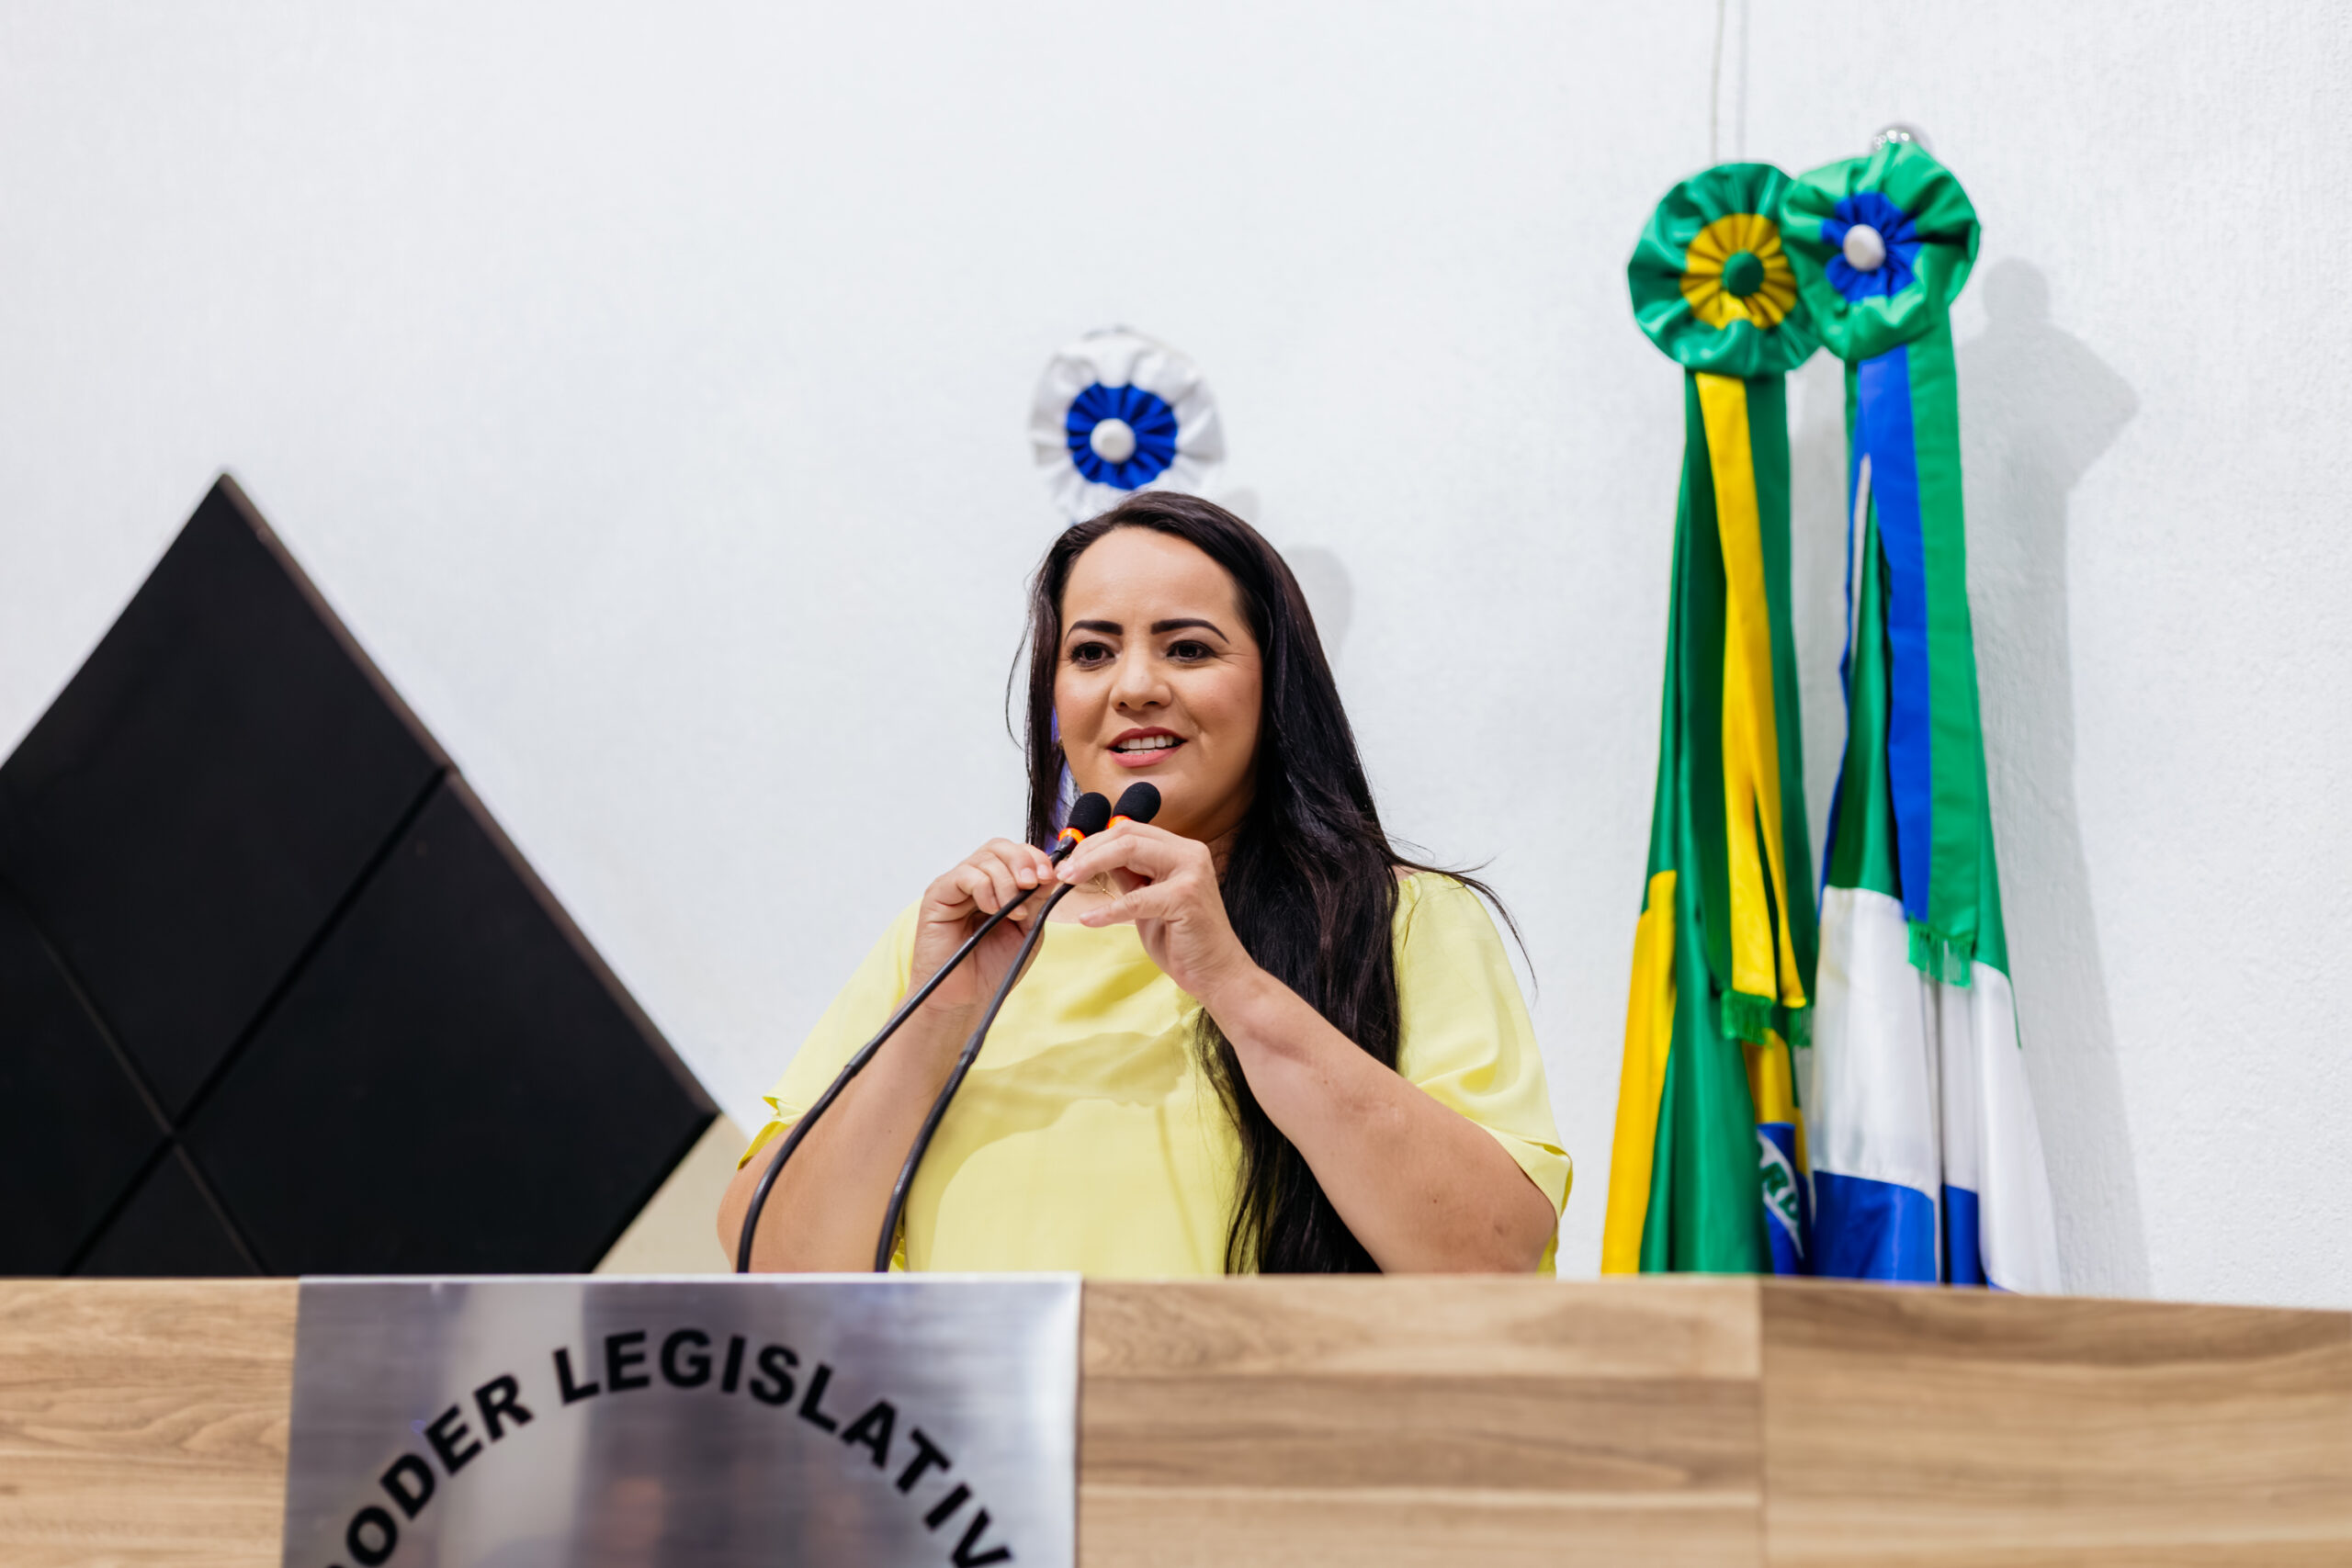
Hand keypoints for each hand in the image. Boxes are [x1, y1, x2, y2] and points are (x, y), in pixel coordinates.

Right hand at [910, 839, 1057, 1013]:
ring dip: (1007, 882)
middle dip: (1022, 861)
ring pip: (984, 859)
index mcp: (996, 886)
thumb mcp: (1027, 930)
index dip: (1035, 858)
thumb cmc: (993, 969)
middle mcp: (974, 882)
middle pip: (998, 847)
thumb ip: (1037, 900)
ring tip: (1013, 913)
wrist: (967, 1000)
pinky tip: (992, 910)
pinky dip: (985, 888)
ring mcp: (955, 887)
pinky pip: (964, 875)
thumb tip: (1051, 872)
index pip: (1015, 854)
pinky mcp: (937, 896)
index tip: (1050, 876)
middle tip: (1033, 884)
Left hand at [1054, 822, 1260, 1003]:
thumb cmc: (1183, 940)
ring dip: (1092, 865)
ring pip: (1130, 851)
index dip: (1094, 842)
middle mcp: (1189, 853)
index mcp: (1181, 850)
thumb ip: (1130, 876)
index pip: (1130, 830)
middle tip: (1063, 871)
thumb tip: (1095, 860)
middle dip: (1088, 850)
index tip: (1069, 860)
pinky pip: (1136, 898)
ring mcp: (1191, 873)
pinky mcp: (1186, 898)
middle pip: (1127, 834)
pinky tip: (1089, 919)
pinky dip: (1107, 910)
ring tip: (1068, 882)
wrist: (1217, 973)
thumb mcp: (1149, 899)